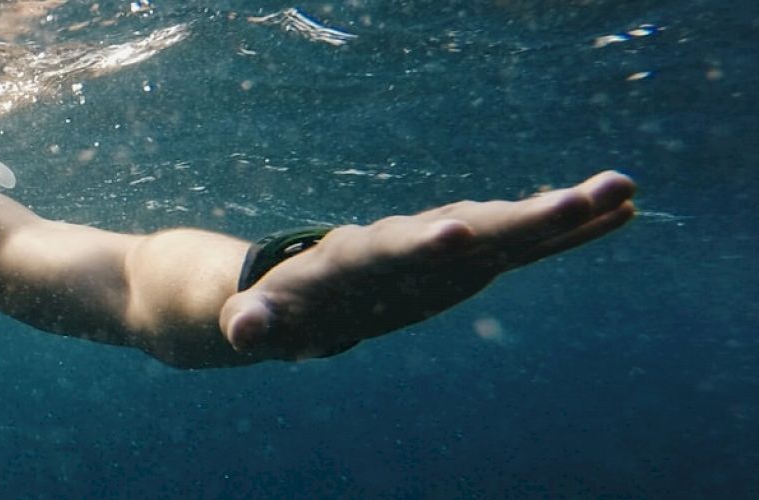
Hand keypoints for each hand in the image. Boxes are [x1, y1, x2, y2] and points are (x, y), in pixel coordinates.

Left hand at [218, 171, 637, 359]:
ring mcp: (447, 248)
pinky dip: (568, 230)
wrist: (298, 287)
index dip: (423, 242)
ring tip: (620, 191)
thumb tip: (240, 333)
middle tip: (578, 198)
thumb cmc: (278, 309)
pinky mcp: (472, 261)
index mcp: (359, 257)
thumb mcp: (258, 321)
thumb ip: (252, 324)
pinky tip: (620, 213)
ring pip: (509, 227)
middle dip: (521, 216)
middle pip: (470, 225)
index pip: (393, 246)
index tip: (457, 232)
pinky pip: (526, 245)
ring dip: (562, 213)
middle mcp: (411, 241)